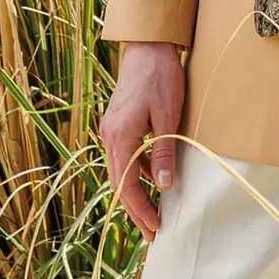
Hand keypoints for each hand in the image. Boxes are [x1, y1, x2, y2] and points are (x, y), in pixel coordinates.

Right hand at [99, 41, 184, 241]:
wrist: (149, 46)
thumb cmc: (161, 77)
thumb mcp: (168, 116)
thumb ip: (164, 151)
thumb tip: (165, 186)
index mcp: (120, 137)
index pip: (126, 186)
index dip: (140, 210)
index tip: (154, 228)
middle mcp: (110, 136)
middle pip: (119, 184)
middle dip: (135, 209)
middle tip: (153, 232)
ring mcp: (111, 130)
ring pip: (120, 172)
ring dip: (135, 193)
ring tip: (153, 213)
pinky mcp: (118, 124)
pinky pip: (125, 157)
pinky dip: (136, 173)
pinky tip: (153, 179)